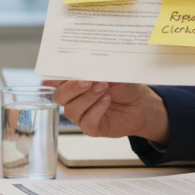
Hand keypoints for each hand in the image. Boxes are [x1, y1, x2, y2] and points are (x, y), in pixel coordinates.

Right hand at [45, 80, 169, 143]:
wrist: (140, 103)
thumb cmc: (122, 86)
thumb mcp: (109, 72)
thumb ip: (94, 70)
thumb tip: (85, 66)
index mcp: (72, 84)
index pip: (54, 81)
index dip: (54, 77)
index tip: (62, 72)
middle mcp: (72, 100)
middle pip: (59, 96)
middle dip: (72, 88)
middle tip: (88, 81)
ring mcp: (81, 115)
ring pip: (72, 109)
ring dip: (88, 97)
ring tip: (103, 87)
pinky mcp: (91, 128)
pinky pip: (87, 121)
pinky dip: (96, 109)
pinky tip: (106, 100)